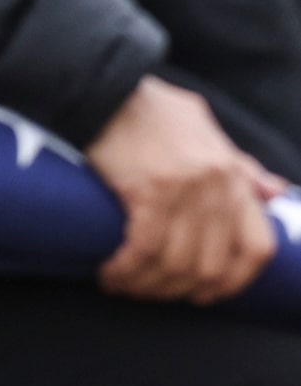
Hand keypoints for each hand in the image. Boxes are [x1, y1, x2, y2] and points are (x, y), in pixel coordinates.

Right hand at [90, 76, 285, 303]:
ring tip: (125, 286)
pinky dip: (126, 269)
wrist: (109, 92)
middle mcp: (218, 187)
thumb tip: (276, 191)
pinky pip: (144, 248)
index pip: (258, 247)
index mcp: (235, 177)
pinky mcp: (150, 192)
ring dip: (148, 285)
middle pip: (210, 265)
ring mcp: (187, 190)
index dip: (235, 281)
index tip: (207, 293)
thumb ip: (243, 167)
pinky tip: (110, 274)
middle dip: (179, 289)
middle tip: (152, 292)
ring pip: (176, 263)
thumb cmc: (155, 113)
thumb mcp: (209, 134)